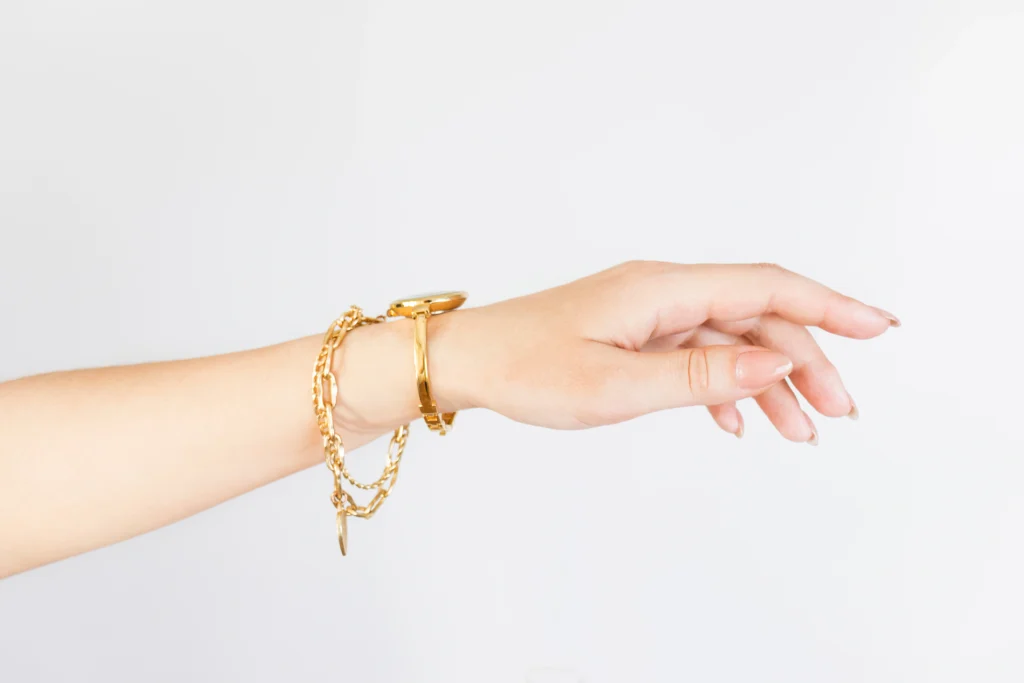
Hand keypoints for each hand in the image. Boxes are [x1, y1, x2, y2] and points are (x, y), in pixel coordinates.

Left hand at [430, 261, 898, 441]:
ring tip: (800, 431)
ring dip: (768, 382)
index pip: (765, 287)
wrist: (469, 364)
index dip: (829, 306)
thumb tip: (777, 363)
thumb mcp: (618, 384)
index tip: (880, 328)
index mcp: (662, 290)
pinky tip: (737, 423)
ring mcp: (649, 314)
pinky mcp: (635, 335)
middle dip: (805, 362)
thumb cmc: (527, 367)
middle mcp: (662, 292)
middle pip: (756, 317)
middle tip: (838, 414)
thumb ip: (701, 376)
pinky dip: (724, 387)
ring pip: (730, 341)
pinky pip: (697, 355)